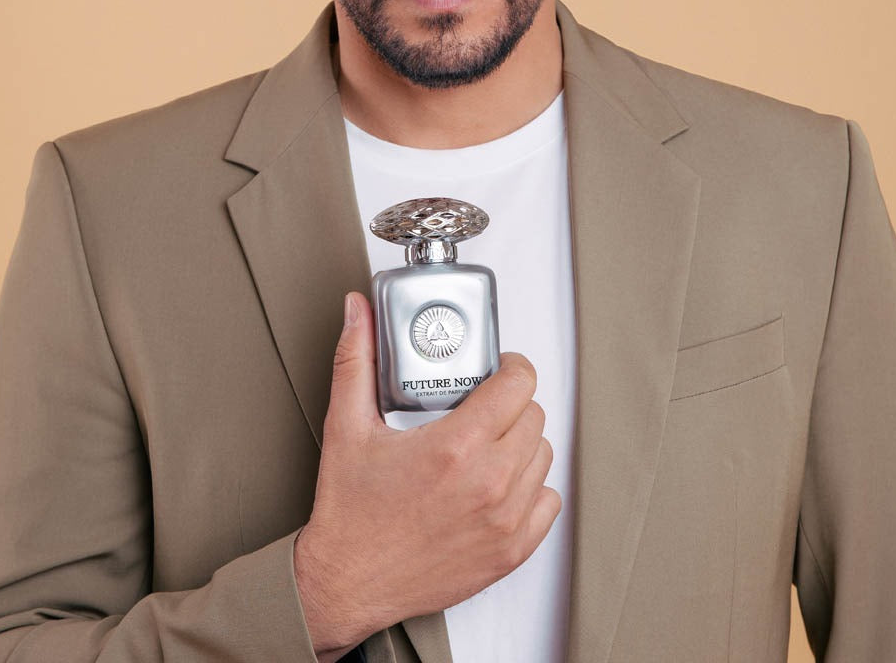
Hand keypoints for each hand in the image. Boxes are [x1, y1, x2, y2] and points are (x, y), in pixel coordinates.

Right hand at [293, 291, 559, 660]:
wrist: (346, 584)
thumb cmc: (349, 512)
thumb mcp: (347, 426)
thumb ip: (356, 359)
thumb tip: (357, 312)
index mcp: (456, 446)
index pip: (520, 384)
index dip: (511, 367)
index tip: (498, 369)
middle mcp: (489, 483)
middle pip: (534, 416)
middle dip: (511, 403)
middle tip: (483, 406)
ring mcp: (504, 520)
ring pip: (544, 456)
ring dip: (521, 442)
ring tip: (488, 443)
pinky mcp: (510, 552)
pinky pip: (548, 502)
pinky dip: (531, 488)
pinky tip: (498, 483)